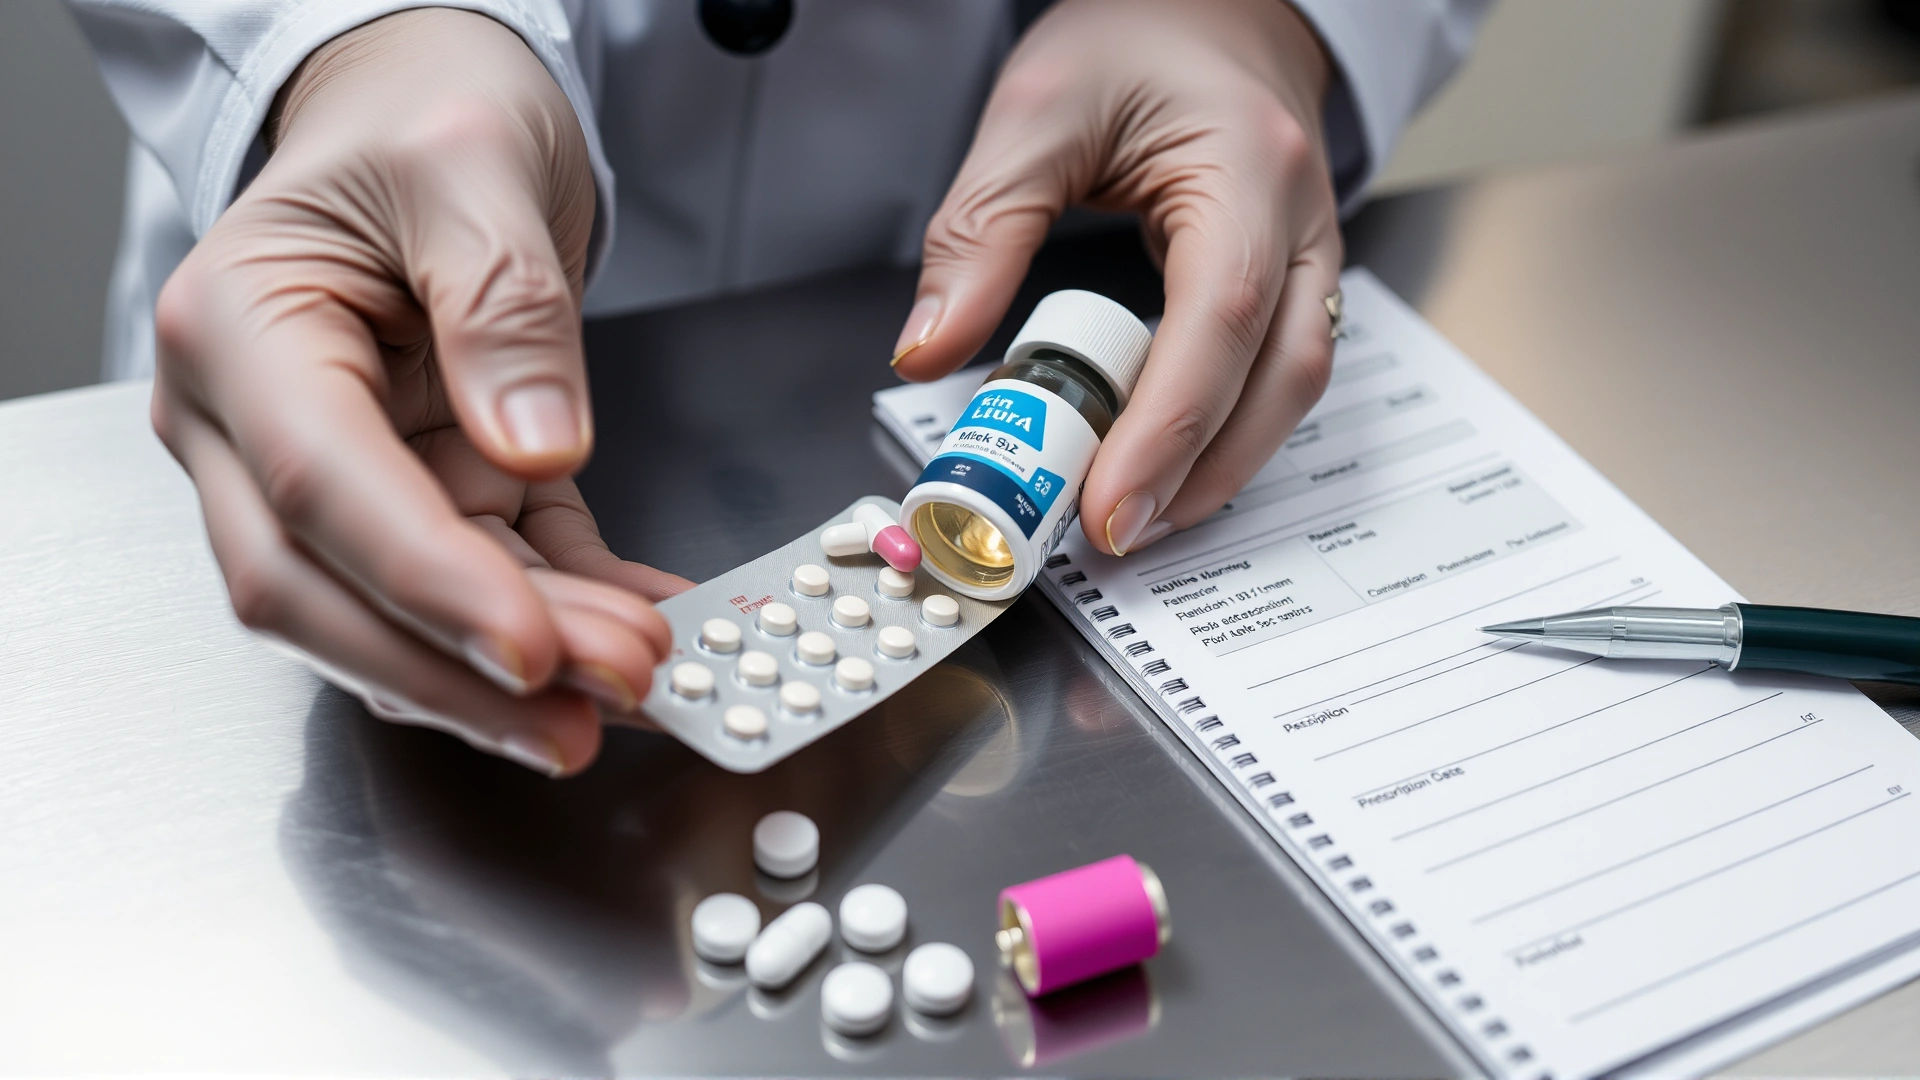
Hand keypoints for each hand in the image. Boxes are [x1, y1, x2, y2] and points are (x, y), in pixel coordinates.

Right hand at [151, 9, 687, 775]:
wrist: (426, 112)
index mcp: (240, 332)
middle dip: (462, 669)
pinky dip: (567, 612)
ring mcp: (337, 472)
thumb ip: (502, 302)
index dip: (428, 584)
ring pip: (404, 612)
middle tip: (596, 707)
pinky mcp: (423, 489)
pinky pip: (493, 572)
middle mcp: (260, 423)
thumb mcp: (472, 165)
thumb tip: (535, 444)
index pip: (322, 490)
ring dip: (519, 669)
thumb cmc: (422, 119)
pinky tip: (648, 625)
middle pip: (330, 593)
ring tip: (644, 680)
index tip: (534, 649)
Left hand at [891, 0, 1341, 555]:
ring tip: (1138, 517)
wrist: (1212, 6)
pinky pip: (1279, 371)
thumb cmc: (1134, 39)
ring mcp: (1313, 251)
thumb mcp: (1035, 114)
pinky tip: (1169, 465)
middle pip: (1278, 376)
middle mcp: (1302, 218)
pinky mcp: (1296, 278)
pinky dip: (1228, 430)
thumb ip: (980, 233)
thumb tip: (928, 353)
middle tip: (1116, 536)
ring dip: (1221, 466)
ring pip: (1294, 386)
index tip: (1109, 505)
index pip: (1218, 319)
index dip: (1169, 427)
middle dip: (1200, 472)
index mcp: (1247, 167)